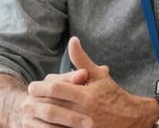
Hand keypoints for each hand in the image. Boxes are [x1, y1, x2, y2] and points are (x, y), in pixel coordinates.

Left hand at [24, 37, 156, 127]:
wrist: (132, 119)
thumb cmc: (113, 95)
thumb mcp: (98, 76)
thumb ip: (82, 60)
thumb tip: (72, 40)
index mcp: (87, 95)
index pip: (56, 89)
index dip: (41, 87)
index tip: (32, 87)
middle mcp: (84, 113)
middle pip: (52, 107)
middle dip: (37, 103)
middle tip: (27, 100)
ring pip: (55, 124)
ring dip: (41, 120)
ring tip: (32, 114)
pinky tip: (44, 125)